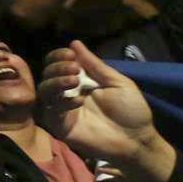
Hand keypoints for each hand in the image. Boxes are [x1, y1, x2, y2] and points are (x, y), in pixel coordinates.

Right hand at [38, 42, 175, 181]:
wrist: (137, 138)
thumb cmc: (131, 110)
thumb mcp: (117, 82)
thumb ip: (95, 65)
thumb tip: (74, 43)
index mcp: (81, 80)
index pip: (58, 64)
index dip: (59, 56)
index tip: (70, 54)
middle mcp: (68, 93)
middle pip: (48, 75)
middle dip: (57, 68)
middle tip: (74, 69)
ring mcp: (64, 110)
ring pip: (45, 91)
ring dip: (56, 82)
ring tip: (75, 80)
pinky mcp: (62, 127)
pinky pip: (51, 112)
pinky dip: (62, 103)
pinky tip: (78, 101)